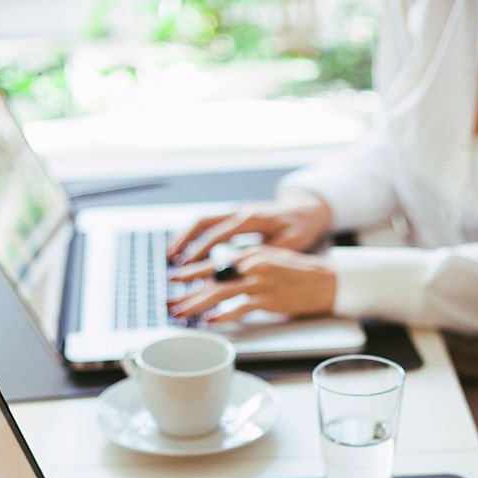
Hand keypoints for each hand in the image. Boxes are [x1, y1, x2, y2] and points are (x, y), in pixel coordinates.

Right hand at [167, 193, 332, 263]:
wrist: (307, 210)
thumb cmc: (301, 228)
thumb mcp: (291, 243)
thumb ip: (267, 254)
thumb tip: (247, 267)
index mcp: (252, 218)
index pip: (219, 234)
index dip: (201, 250)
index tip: (187, 264)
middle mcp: (240, 212)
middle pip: (204, 220)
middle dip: (184, 239)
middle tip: (170, 257)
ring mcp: (237, 212)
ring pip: (204, 221)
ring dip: (186, 237)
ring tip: (172, 255)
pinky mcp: (236, 218)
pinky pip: (211, 225)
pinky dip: (197, 237)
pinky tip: (187, 251)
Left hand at [167, 246, 335, 322]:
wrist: (326, 280)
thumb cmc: (299, 273)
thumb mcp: (269, 260)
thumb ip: (246, 267)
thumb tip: (224, 278)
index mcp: (250, 253)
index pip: (214, 262)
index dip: (191, 271)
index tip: (174, 278)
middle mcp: (251, 264)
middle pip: (211, 279)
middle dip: (187, 292)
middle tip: (169, 303)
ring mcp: (259, 282)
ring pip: (220, 293)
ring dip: (197, 305)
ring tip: (182, 314)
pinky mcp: (269, 299)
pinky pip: (240, 308)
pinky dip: (224, 316)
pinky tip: (211, 322)